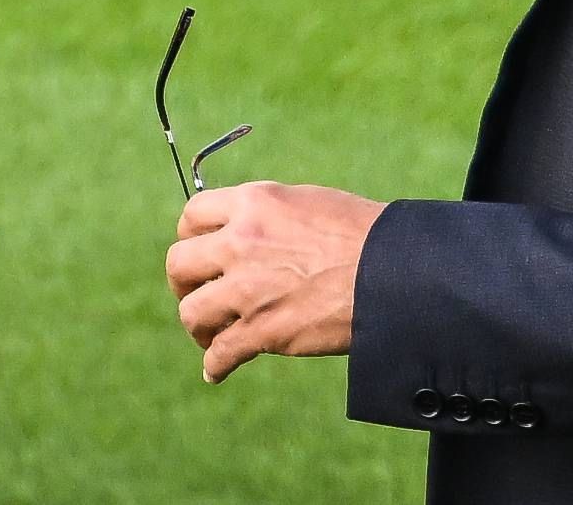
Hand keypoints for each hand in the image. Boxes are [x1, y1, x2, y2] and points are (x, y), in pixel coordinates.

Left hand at [164, 181, 385, 383]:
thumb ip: (264, 215)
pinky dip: (215, 365)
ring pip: (191, 312)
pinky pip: (220, 353)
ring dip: (198, 326)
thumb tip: (242, 230)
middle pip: (178, 264)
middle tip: (198, 293)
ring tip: (210, 334)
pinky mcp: (262, 331)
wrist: (393, 271)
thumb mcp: (304, 202)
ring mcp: (248, 288)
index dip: (192, 238)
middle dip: (184, 283)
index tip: (200, 254)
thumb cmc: (360, 233)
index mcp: (251, 203)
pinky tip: (216, 370)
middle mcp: (240, 241)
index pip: (191, 217)